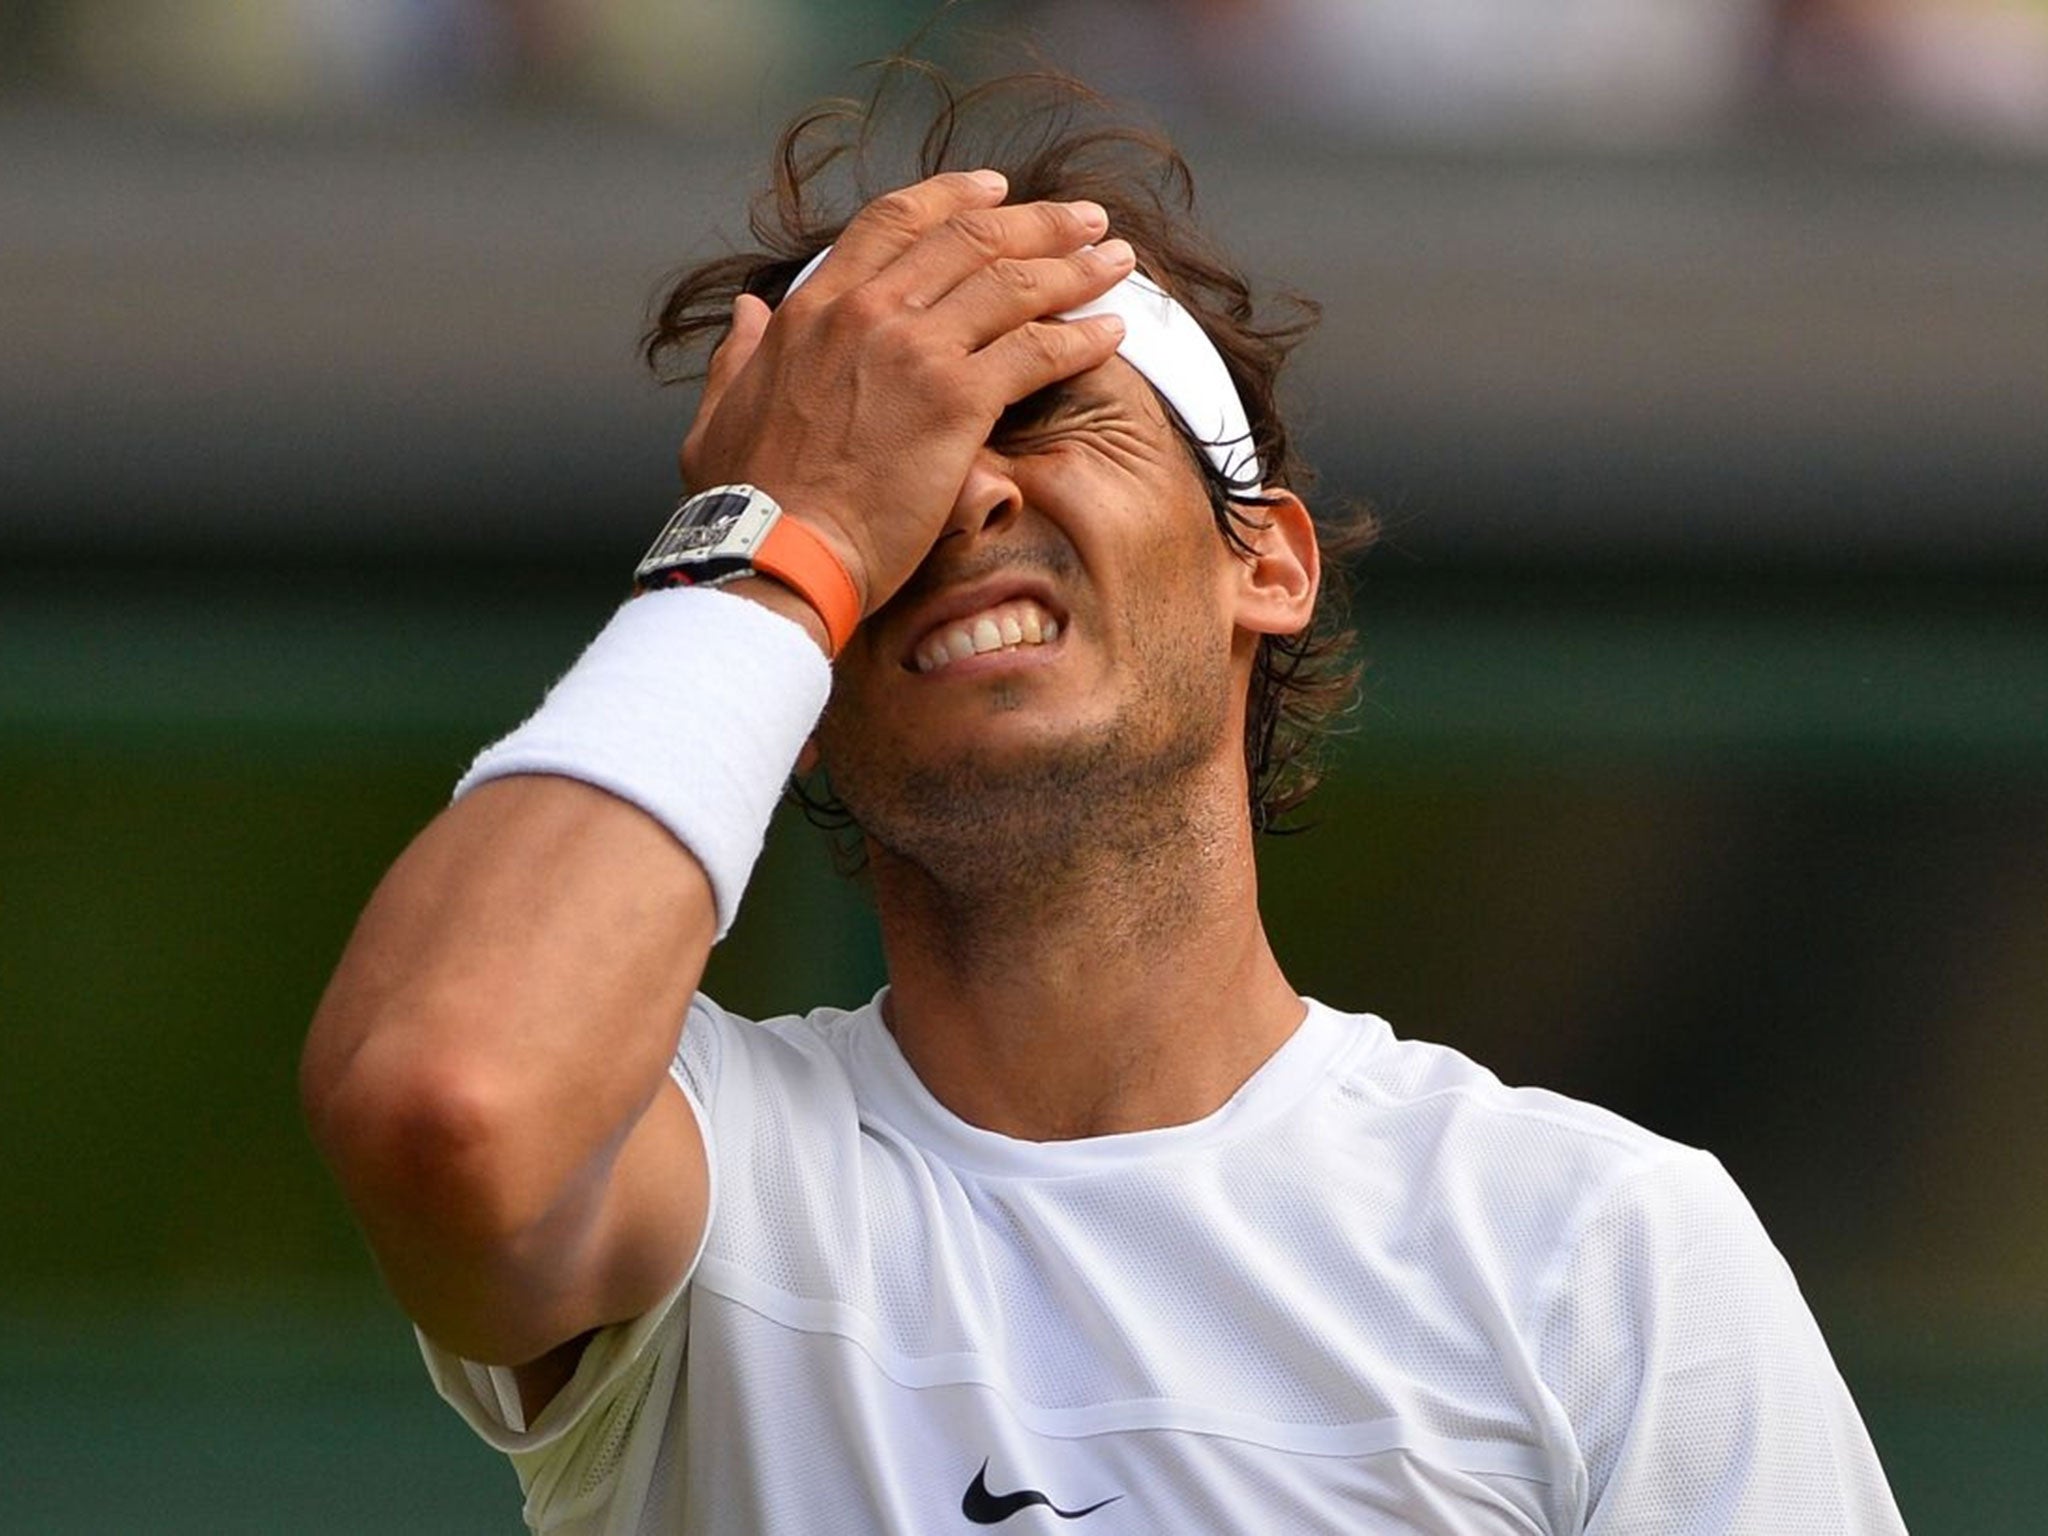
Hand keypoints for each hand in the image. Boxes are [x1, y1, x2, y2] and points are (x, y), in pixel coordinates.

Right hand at [679, 171, 1133, 617]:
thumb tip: (750, 313)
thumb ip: (738, 356)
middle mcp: (868, 312)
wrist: (773, 552)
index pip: (893, 223)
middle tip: (1085, 218)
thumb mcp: (717, 414)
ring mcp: (915, 351)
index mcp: (813, 309)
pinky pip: (1037, 351)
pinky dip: (1082, 338)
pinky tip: (1112, 332)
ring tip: (1117, 261)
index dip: (953, 198)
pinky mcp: (957, 399)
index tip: (996, 190)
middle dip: (1038, 222)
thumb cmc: (743, 503)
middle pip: (969, 239)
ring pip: (1013, 284)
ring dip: (1075, 267)